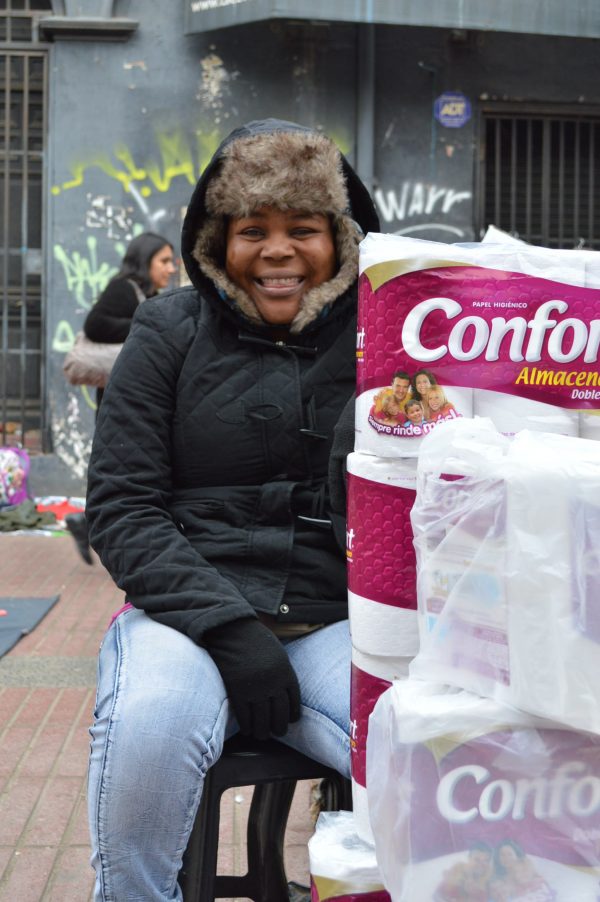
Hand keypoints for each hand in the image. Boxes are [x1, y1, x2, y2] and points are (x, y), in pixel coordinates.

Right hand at [204, 617, 300, 739]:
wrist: (234, 631)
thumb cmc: (256, 640)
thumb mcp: (277, 653)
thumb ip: (282, 672)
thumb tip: (283, 692)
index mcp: (286, 673)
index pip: (294, 702)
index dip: (293, 714)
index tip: (291, 721)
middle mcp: (273, 683)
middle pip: (279, 714)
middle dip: (279, 728)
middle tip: (277, 733)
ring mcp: (255, 689)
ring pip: (262, 720)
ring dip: (262, 732)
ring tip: (262, 735)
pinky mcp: (238, 691)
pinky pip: (244, 716)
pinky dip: (247, 726)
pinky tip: (247, 730)